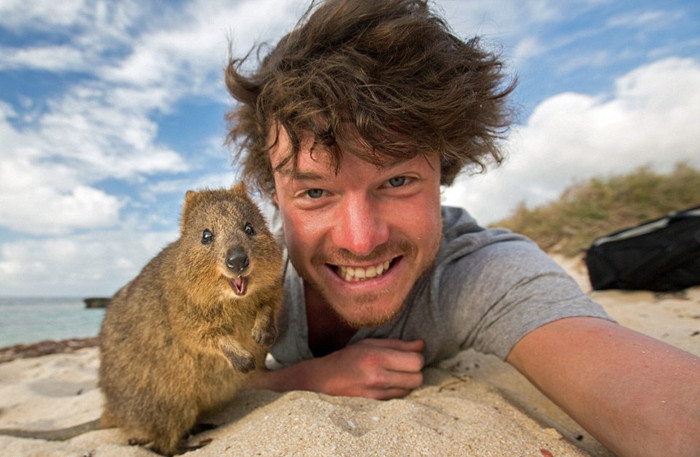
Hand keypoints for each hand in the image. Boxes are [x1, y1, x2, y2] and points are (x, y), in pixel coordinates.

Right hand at [250, 338, 424, 399]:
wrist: (325, 378)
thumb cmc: (349, 357)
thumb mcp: (371, 343)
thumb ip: (398, 344)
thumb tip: (421, 345)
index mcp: (377, 356)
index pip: (415, 361)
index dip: (417, 357)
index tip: (411, 355)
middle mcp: (378, 376)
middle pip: (417, 378)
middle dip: (415, 371)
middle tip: (405, 365)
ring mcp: (376, 392)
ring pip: (410, 389)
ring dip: (407, 382)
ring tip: (395, 374)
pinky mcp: (375, 403)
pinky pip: (399, 397)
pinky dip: (398, 390)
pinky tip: (388, 383)